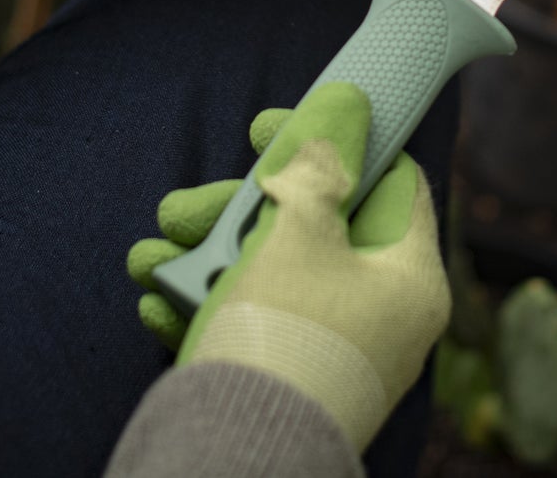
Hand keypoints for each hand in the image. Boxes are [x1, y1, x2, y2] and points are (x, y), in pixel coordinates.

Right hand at [130, 86, 448, 455]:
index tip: (273, 130)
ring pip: (269, 281)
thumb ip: (318, 168)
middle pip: (313, 233)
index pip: (388, 183)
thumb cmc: (282, 335)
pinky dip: (205, 309)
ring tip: (147, 256)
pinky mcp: (291, 388)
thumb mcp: (300, 231)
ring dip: (204, 261)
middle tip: (185, 207)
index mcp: (409, 277)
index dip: (333, 144)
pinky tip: (155, 295)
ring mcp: (337, 356)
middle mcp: (382, 319)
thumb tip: (347, 113)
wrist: (234, 462)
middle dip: (236, 216)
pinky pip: (252, 330)